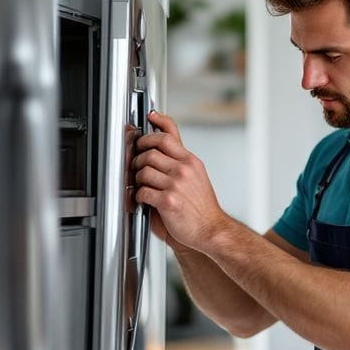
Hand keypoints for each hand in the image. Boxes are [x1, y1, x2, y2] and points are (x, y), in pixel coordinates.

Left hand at [133, 110, 227, 251]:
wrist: (211, 230)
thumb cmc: (201, 208)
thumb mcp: (196, 178)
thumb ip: (180, 163)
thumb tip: (159, 150)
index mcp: (191, 162)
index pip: (169, 135)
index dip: (153, 127)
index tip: (148, 119)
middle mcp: (184, 170)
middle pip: (150, 151)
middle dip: (138, 159)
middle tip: (138, 166)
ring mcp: (176, 184)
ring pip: (144, 170)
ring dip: (138, 179)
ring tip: (142, 186)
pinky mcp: (168, 201)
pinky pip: (143, 191)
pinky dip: (139, 196)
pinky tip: (144, 200)